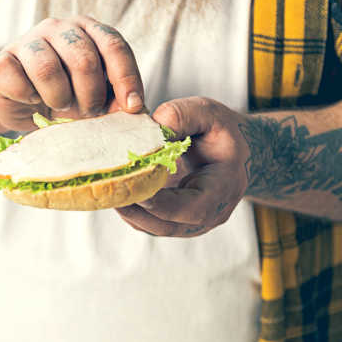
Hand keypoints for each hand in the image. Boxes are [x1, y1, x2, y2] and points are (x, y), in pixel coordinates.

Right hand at [0, 16, 144, 132]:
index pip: (114, 45)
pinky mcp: (1, 60)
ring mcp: (27, 40)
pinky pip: (17, 80)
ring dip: (58, 98)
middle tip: (87, 112)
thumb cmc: (65, 99)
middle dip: (90, 95)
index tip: (132, 107)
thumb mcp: (97, 99)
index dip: (126, 78)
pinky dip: (28, 99)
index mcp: (89, 30)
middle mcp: (58, 27)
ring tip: (58, 106)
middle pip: (83, 58)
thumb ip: (120, 101)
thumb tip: (144, 112)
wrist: (20, 107)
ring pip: (47, 68)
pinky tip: (31, 101)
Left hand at [116, 97, 250, 236]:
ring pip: (153, 227)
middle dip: (134, 209)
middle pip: (165, 224)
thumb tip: (153, 126)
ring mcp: (191, 223)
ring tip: (106, 189)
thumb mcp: (208, 114)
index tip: (132, 187)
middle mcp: (208, 215)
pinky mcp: (174, 221)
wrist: (236, 152)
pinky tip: (114, 190)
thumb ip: (183, 115)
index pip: (190, 208)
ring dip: (128, 211)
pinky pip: (148, 223)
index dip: (159, 202)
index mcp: (222, 190)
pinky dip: (130, 210)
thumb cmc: (221, 132)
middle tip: (108, 189)